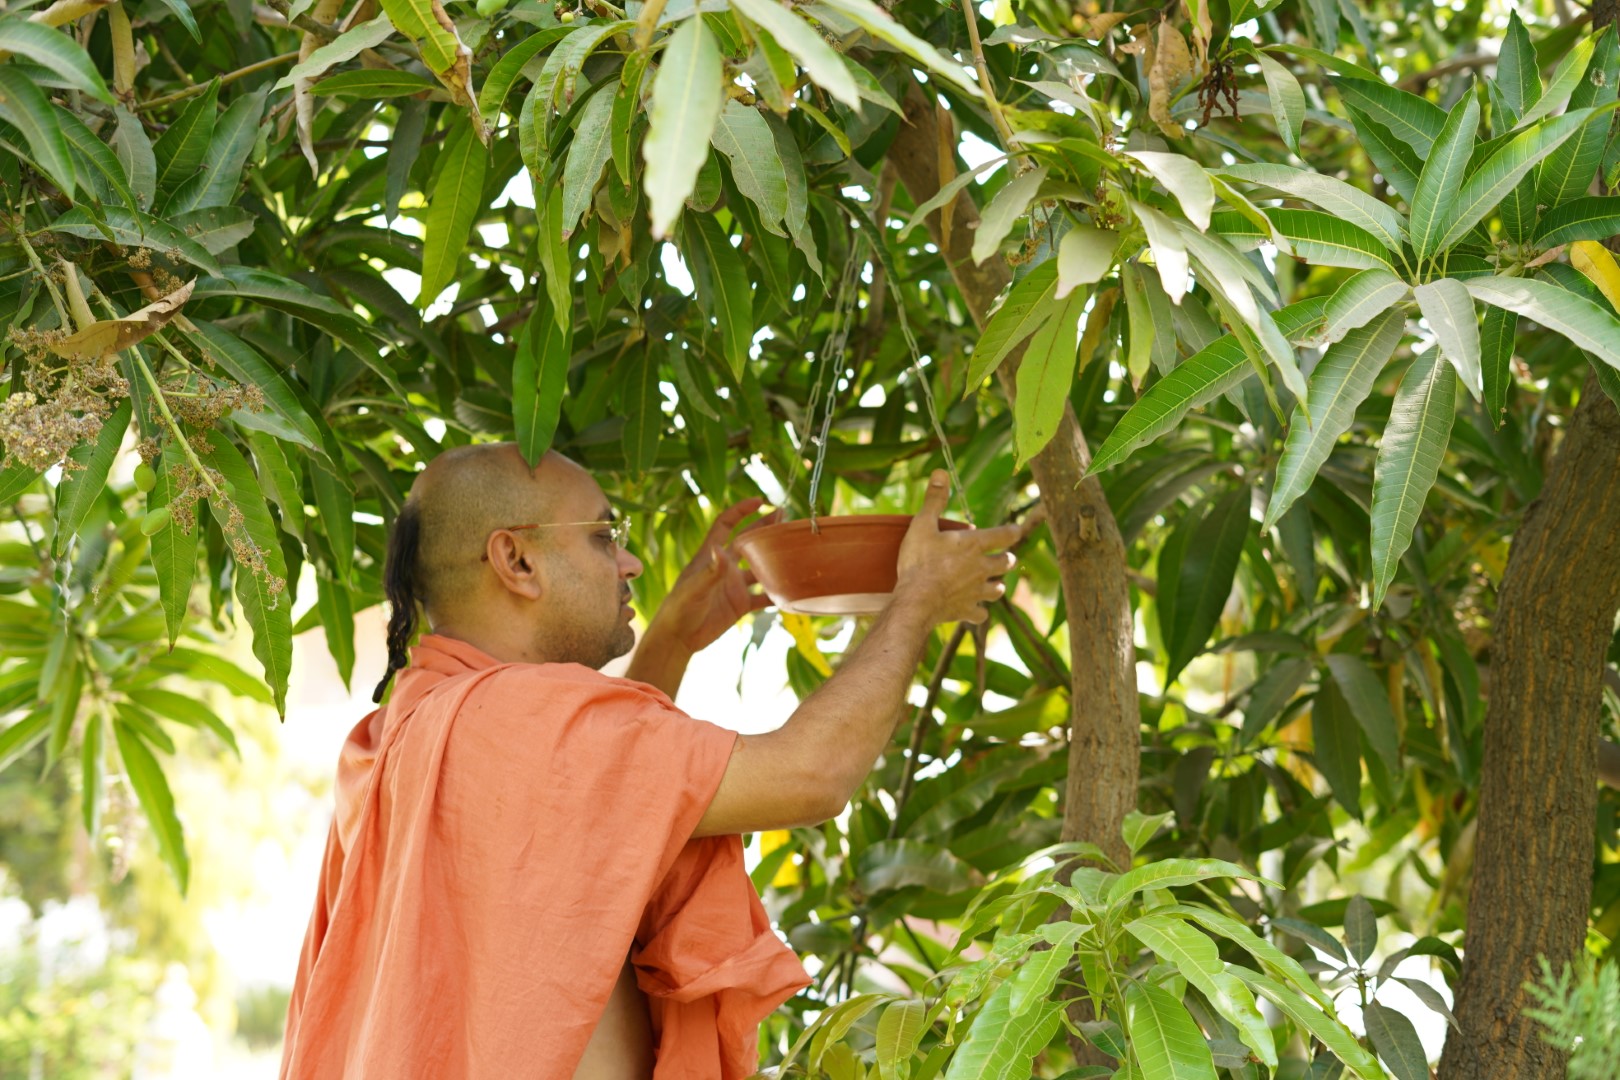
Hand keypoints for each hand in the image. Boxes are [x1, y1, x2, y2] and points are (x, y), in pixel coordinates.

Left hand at [652, 498, 780, 652]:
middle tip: (786, 517)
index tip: (759, 500)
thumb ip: (711, 571)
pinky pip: (763, 596)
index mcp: (711, 556)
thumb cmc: (680, 609)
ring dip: (775, 560)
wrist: (678, 638)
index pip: (726, 525)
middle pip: (748, 542)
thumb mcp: (695, 588)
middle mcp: (724, 568)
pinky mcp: (739, 605)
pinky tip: (792, 589)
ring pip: (760, 568)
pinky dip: (777, 593)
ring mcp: (733, 586)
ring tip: (795, 550)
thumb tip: (720, 548)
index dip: (741, 511)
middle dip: (765, 528)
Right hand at [895, 471, 1019, 625]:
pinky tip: (974, 610)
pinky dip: (979, 612)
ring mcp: (976, 592)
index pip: (1004, 535)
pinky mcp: (967, 611)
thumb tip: (941, 471)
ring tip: (993, 584)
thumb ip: (934, 500)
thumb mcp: (922, 525)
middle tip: (1004, 558)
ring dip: (997, 586)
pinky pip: (980, 614)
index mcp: (974, 545)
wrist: (916, 600)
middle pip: (1006, 563)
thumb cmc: (919, 561)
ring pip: (998, 590)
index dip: (1012, 531)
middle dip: (1006, 559)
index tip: (1016, 529)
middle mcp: (981, 568)